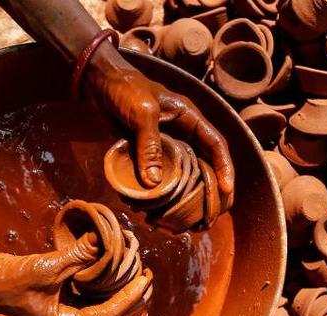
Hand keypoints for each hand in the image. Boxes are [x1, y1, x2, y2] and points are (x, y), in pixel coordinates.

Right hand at [0, 234, 152, 315]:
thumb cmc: (9, 279)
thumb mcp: (45, 268)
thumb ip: (76, 257)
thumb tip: (102, 240)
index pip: (109, 315)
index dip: (130, 298)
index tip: (145, 280)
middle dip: (133, 302)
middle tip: (149, 280)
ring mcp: (65, 312)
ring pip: (104, 311)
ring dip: (123, 298)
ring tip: (141, 282)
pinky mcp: (62, 300)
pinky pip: (92, 298)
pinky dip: (107, 289)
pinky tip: (118, 276)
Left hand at [88, 61, 234, 221]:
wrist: (100, 83)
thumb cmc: (125, 89)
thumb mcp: (141, 114)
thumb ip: (149, 145)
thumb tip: (154, 183)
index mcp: (190, 119)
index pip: (215, 145)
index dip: (224, 168)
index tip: (226, 189)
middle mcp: (183, 133)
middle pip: (205, 165)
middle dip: (211, 191)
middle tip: (212, 215)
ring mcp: (167, 144)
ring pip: (184, 174)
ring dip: (187, 197)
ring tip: (190, 220)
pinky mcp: (149, 153)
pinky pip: (160, 175)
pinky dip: (161, 192)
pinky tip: (158, 209)